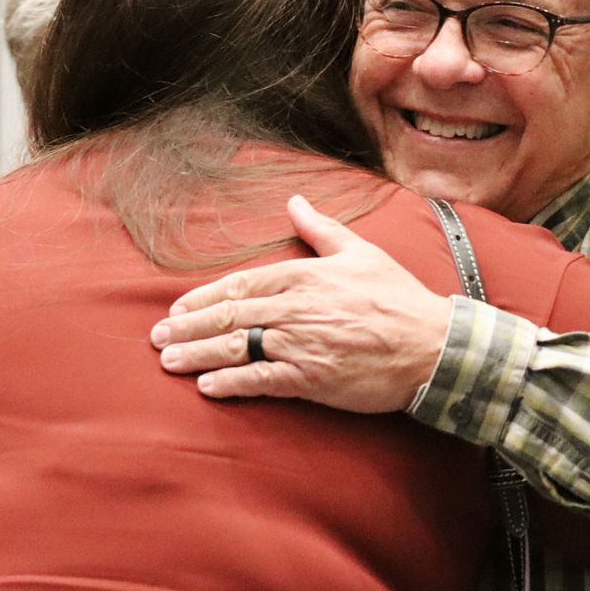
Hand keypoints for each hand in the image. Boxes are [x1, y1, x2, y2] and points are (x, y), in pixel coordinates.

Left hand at [150, 195, 452, 413]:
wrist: (432, 346)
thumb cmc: (398, 298)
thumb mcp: (360, 253)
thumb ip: (321, 229)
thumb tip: (295, 202)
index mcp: (303, 275)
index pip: (240, 284)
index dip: (203, 297)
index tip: (177, 308)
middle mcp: (295, 308)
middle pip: (229, 316)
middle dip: (188, 327)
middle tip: (157, 338)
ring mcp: (301, 344)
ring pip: (237, 348)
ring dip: (198, 355)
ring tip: (170, 362)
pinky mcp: (311, 378)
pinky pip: (262, 380)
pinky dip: (232, 383)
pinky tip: (208, 387)